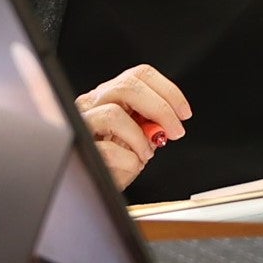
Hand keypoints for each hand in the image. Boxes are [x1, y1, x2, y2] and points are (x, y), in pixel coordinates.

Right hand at [75, 65, 189, 189]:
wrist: (92, 187)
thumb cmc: (114, 163)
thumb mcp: (138, 139)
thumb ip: (151, 125)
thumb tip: (168, 120)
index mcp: (110, 96)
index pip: (140, 76)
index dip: (168, 91)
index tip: (184, 113)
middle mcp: (93, 103)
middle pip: (128, 86)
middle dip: (160, 108)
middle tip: (175, 131)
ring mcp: (83, 123)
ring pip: (113, 114)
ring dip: (139, 137)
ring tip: (145, 153)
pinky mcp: (79, 147)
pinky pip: (108, 149)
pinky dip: (128, 160)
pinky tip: (130, 165)